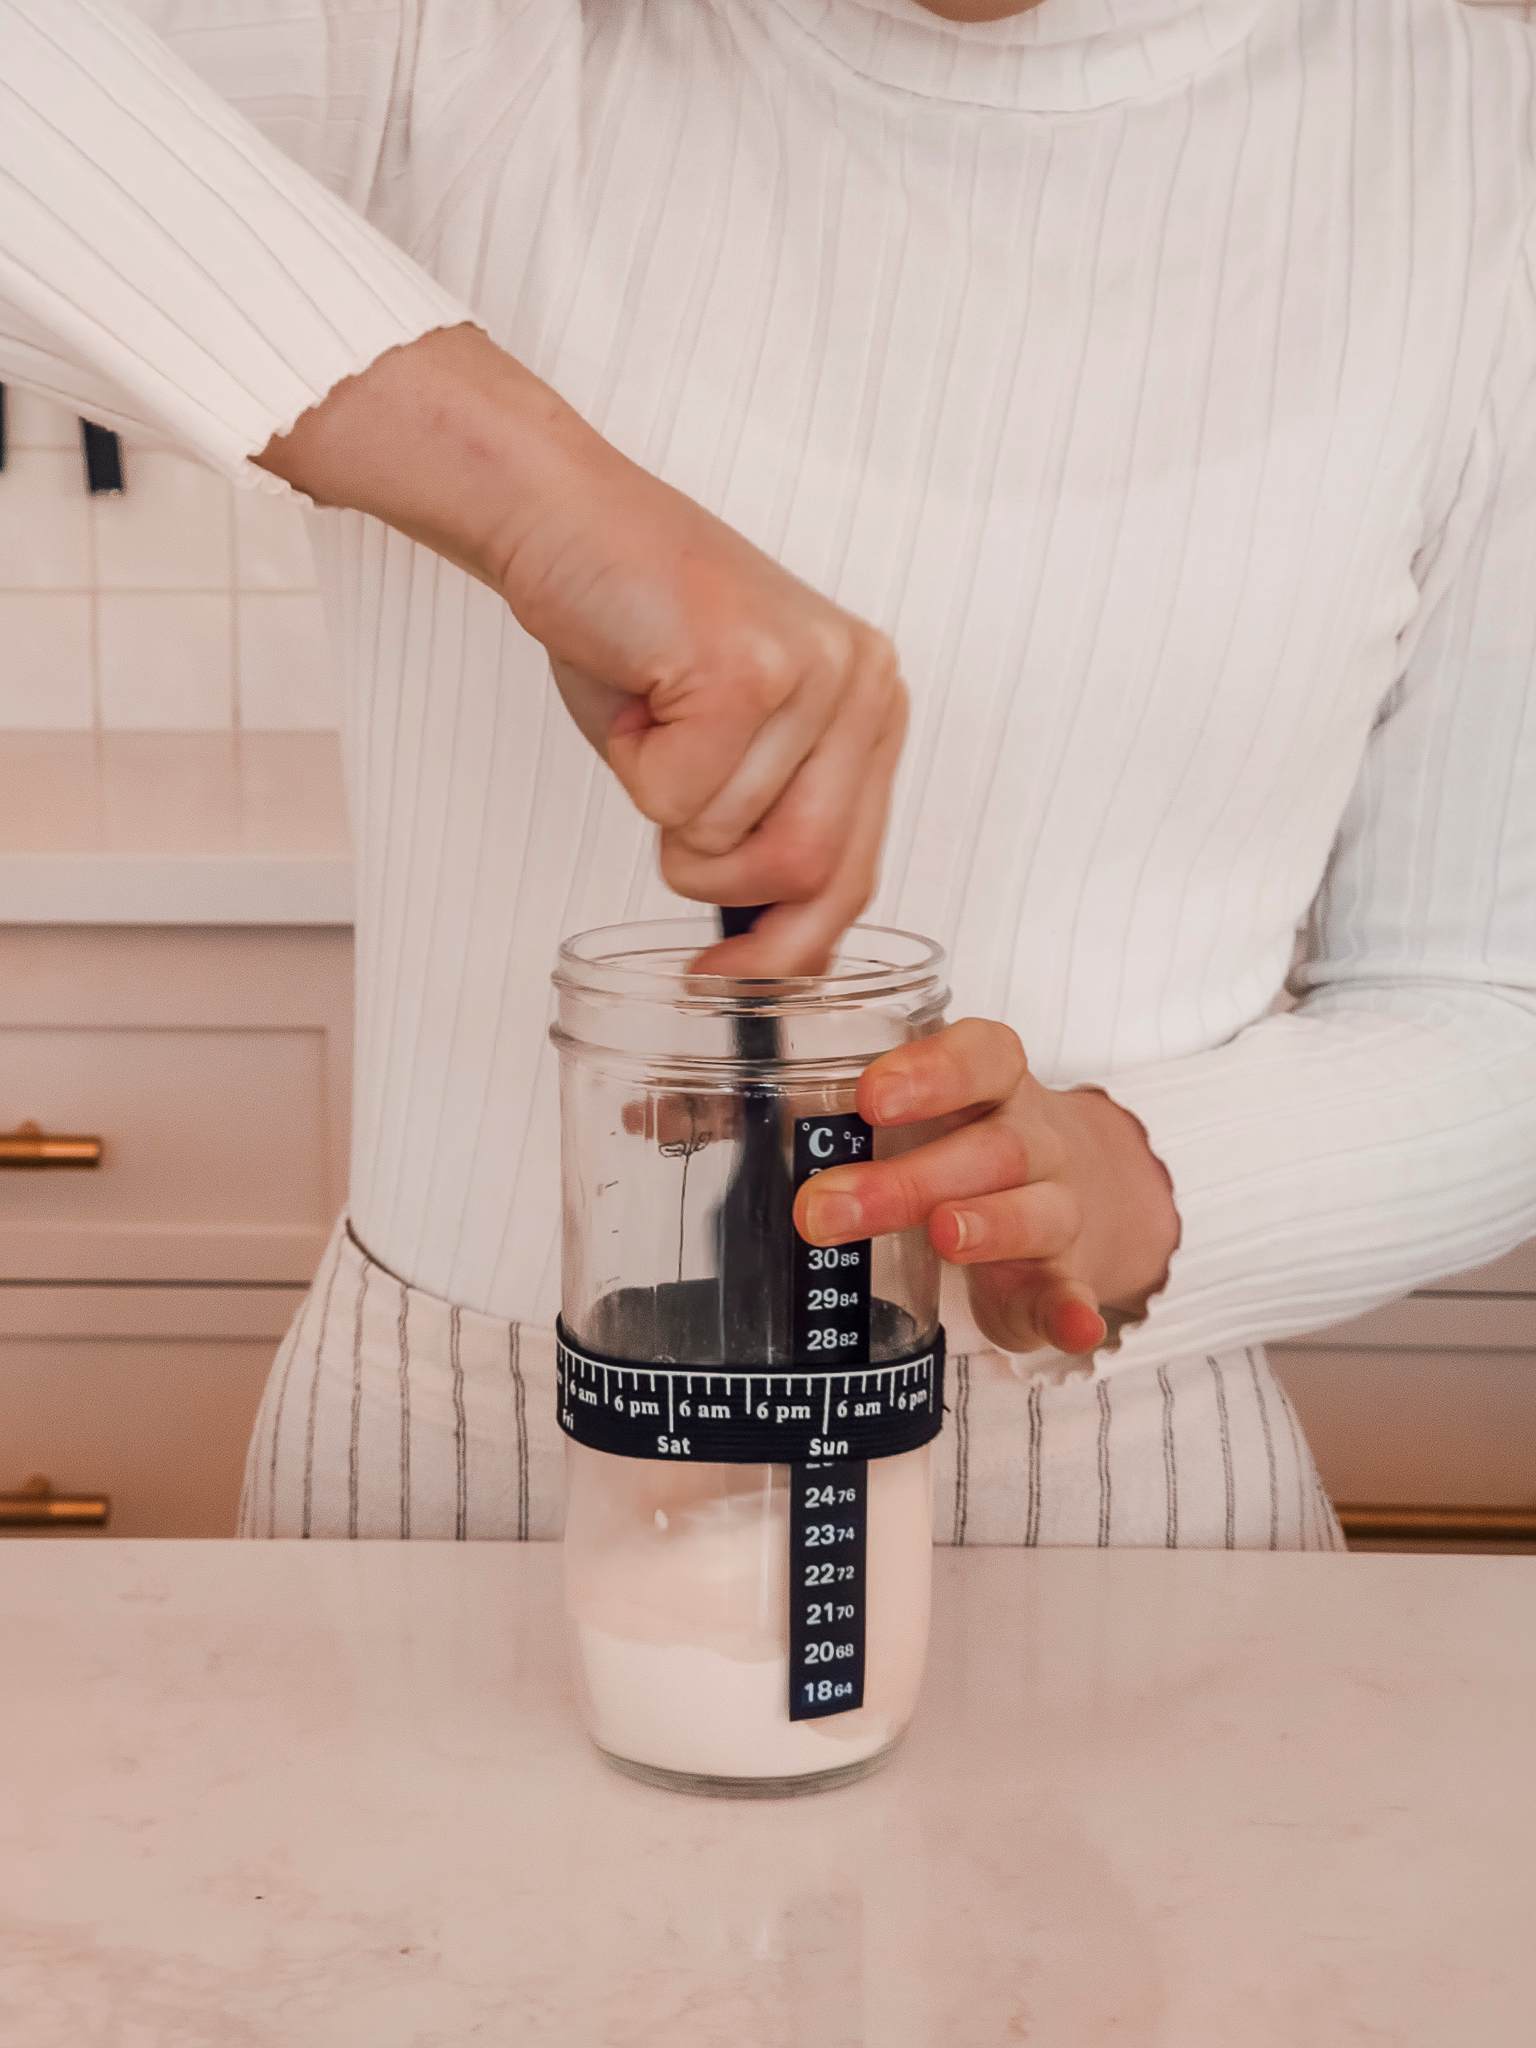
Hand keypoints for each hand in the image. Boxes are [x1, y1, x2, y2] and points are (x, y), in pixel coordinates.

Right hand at [259, 326, 905, 976]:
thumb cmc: (631, 629)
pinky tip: (636, 696)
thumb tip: (776, 953)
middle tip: (668, 837)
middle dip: (719, 878)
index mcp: (870, 706)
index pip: (856, 871)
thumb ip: (766, 828)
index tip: (735, 979)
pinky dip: (635, 770)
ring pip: (737, 843)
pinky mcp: (749, 669)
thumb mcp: (723, 748)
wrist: (560, 518)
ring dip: (665, 811)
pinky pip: (681, 800)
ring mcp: (814, 673)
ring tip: (651, 724)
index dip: (792, 942)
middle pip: (808, 872)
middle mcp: (864, 685)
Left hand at [792, 1019, 1180, 1355]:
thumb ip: (811, 1109)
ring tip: (944, 1236)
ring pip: (1036, 1210)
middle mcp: (1032, 1138)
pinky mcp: (1060, 1276)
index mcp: (991, 1082)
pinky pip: (1073, 1291)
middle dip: (910, 1177)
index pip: (980, 1056)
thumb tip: (673, 1114)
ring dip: (991, 1224)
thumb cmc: (952, 1138)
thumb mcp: (901, 1112)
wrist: (1060, 1187)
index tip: (869, 1096)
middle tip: (825, 1208)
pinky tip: (1072, 1328)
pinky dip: (1074, 1311)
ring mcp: (1054, 1206)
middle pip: (992, 1146)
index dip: (931, 1071)